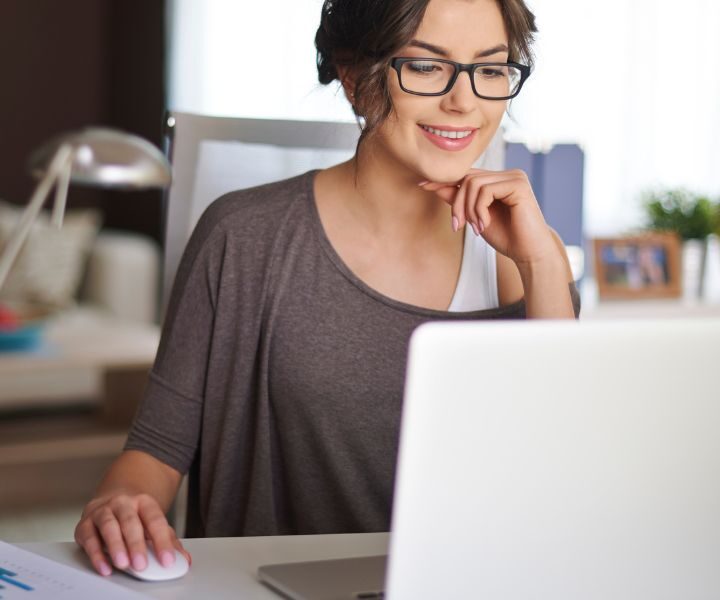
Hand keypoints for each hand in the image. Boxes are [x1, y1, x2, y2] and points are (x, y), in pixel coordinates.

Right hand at [75, 492, 190, 575]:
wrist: (112, 497)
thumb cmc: (136, 515)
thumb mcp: (153, 523)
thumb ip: (168, 540)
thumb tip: (184, 559)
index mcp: (144, 502)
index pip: (155, 520)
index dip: (162, 541)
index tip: (168, 560)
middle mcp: (122, 503)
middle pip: (130, 521)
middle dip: (136, 544)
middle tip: (141, 564)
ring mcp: (102, 511)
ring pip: (108, 526)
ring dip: (115, 546)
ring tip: (123, 564)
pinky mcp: (84, 524)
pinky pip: (88, 538)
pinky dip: (95, 554)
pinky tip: (104, 567)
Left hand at [421, 169, 558, 265]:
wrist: (528, 252)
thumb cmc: (505, 236)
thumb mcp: (474, 217)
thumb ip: (458, 200)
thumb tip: (434, 185)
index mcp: (498, 180)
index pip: (466, 175)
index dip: (443, 180)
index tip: (422, 185)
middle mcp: (507, 174)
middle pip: (466, 178)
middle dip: (457, 203)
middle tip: (458, 226)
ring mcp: (514, 177)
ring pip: (473, 184)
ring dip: (468, 210)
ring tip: (475, 228)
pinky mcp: (518, 184)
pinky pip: (485, 190)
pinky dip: (478, 210)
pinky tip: (484, 225)